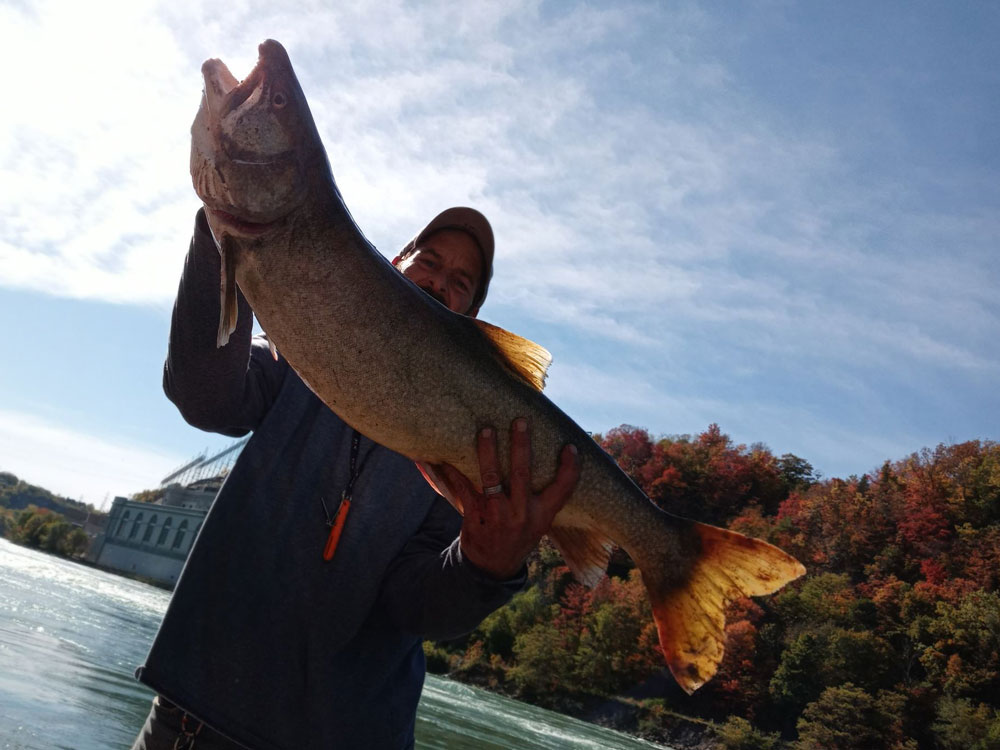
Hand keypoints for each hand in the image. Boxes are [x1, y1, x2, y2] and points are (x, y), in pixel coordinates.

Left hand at [438, 418, 579, 579]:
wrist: (493, 567)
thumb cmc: (520, 534)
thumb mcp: (539, 521)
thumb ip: (544, 496)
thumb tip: (554, 458)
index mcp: (542, 515)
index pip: (563, 489)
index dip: (569, 468)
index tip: (570, 447)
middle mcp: (521, 514)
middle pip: (522, 474)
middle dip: (520, 446)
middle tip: (520, 422)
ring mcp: (497, 515)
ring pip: (492, 478)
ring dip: (488, 452)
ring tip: (486, 430)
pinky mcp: (475, 516)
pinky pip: (464, 488)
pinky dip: (453, 472)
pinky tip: (445, 457)